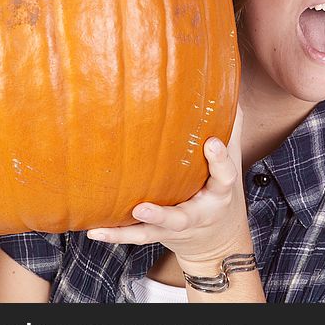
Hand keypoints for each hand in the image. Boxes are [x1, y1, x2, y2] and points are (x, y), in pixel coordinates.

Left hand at [87, 104, 250, 266]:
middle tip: (142, 208)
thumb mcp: (231, 160)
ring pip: (153, 232)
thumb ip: (229, 128)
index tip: (211, 142)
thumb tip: (224, 88)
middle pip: (181, 218)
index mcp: (219, 192)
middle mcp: (197, 214)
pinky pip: (136, 235)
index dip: (220, 160)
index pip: (224, 175)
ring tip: (105, 224)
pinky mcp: (157, 234)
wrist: (216, 236)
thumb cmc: (217, 186)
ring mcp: (174, 227)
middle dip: (162, 215)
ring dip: (130, 229)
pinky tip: (93, 230)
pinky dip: (115, 234)